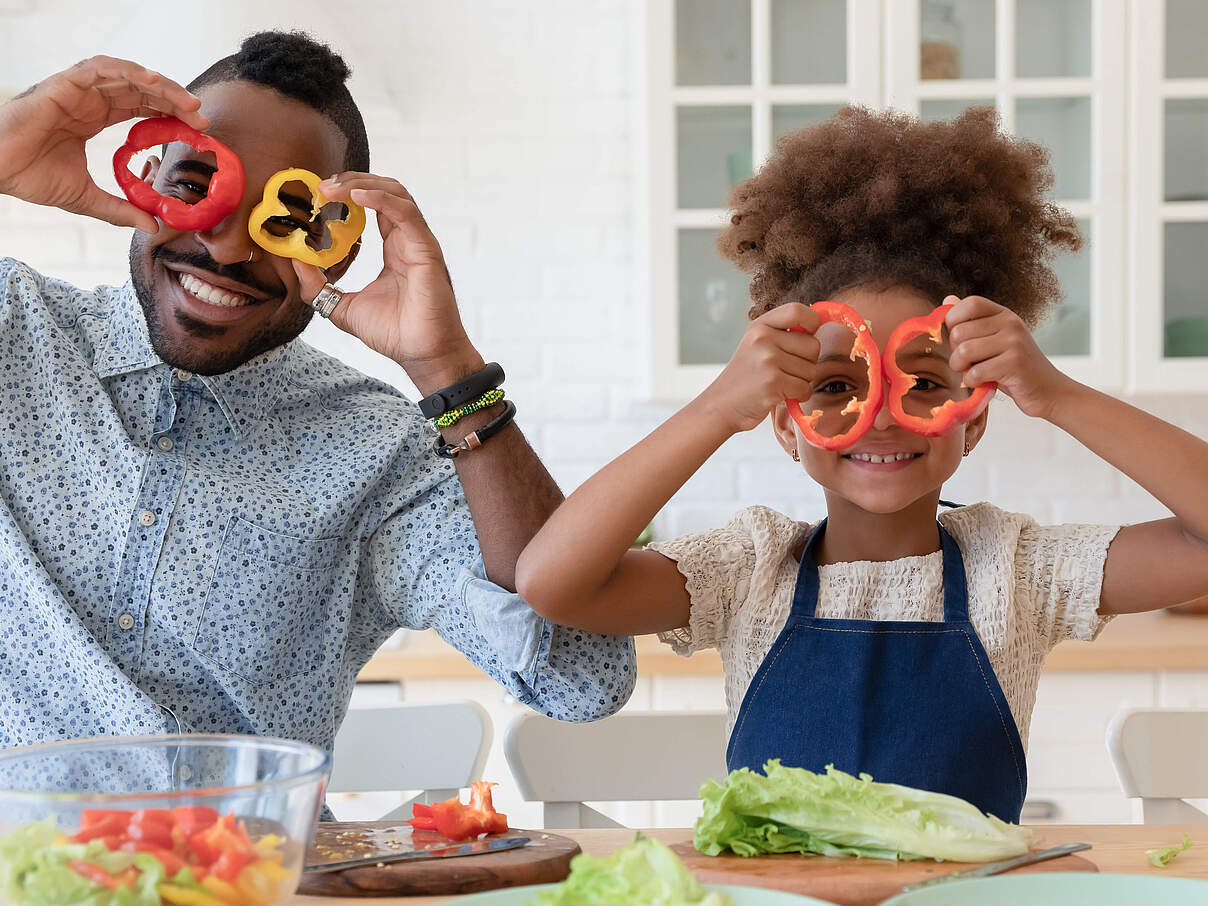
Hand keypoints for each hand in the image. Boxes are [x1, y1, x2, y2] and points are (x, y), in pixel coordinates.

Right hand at [0, 56, 207, 232]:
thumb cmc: (31, 177)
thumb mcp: (88, 198)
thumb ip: (120, 210)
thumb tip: (152, 226)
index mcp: (92, 118)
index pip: (139, 109)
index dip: (167, 114)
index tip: (196, 129)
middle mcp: (87, 100)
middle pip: (138, 90)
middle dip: (172, 100)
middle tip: (201, 116)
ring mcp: (76, 89)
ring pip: (126, 76)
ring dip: (159, 85)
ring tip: (186, 101)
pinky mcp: (63, 84)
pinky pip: (99, 68)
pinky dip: (127, 71)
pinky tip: (151, 81)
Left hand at [291, 173, 480, 392]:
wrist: (421, 354)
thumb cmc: (395, 334)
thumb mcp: (343, 306)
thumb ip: (319, 286)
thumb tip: (295, 262)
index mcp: (394, 249)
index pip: (373, 206)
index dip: (348, 194)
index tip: (319, 194)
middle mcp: (408, 240)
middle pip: (385, 190)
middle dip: (352, 181)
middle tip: (321, 187)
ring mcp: (419, 242)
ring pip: (396, 193)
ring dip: (362, 183)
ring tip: (332, 188)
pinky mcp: (426, 249)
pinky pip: (405, 212)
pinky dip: (380, 197)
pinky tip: (356, 195)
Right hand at [697, 303, 820, 432]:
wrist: (721, 405)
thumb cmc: (745, 378)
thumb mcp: (756, 346)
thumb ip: (782, 334)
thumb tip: (819, 325)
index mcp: (760, 326)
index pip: (796, 310)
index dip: (812, 321)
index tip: (811, 333)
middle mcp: (763, 338)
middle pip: (813, 345)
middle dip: (807, 363)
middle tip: (786, 372)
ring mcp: (767, 359)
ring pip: (811, 370)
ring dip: (801, 382)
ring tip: (779, 384)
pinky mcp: (773, 382)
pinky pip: (804, 388)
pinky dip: (797, 396)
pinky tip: (780, 395)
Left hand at [945, 294, 1073, 418]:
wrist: (1048, 390)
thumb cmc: (1014, 367)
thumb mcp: (993, 341)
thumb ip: (971, 322)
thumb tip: (948, 299)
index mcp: (1004, 314)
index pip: (970, 304)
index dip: (954, 321)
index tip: (957, 339)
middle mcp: (1011, 323)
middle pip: (960, 331)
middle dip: (954, 352)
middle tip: (966, 363)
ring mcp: (1015, 342)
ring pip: (964, 351)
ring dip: (961, 368)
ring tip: (972, 372)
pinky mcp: (1015, 364)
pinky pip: (976, 372)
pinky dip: (972, 381)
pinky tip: (982, 383)